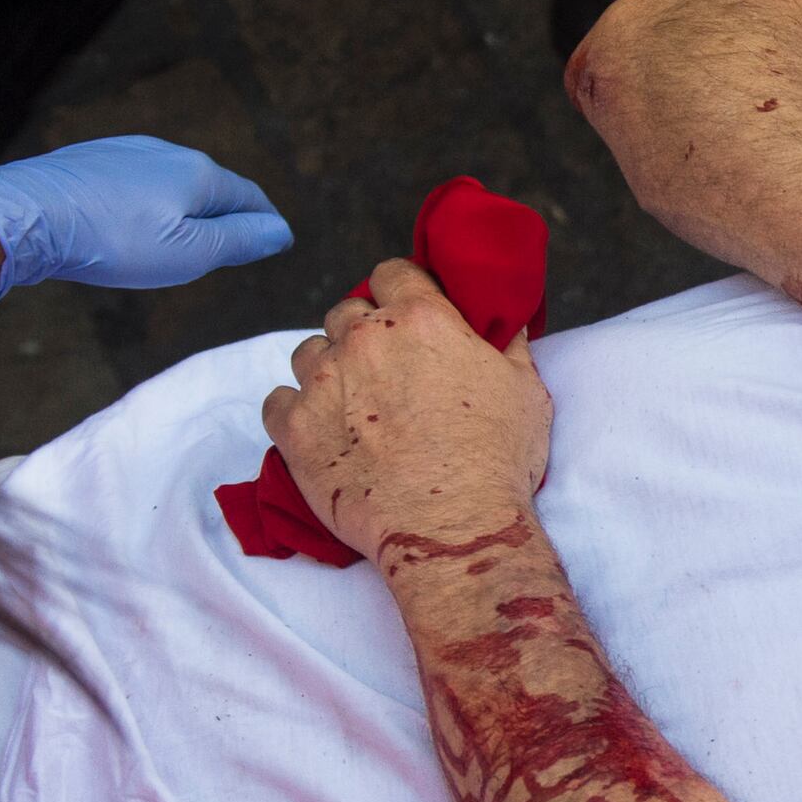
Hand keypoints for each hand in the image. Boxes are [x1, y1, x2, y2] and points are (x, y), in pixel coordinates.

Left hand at [0, 136, 290, 300]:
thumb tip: (281, 231)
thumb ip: (239, 241)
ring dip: (180, 208)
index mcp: (200, 174)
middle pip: (209, 188)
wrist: (29, 214)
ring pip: (169, 182)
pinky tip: (128, 223)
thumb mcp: (189, 253)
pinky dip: (144, 203)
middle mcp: (168, 153)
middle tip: (226, 247)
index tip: (272, 241)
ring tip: (176, 238)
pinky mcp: (91, 159)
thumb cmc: (114, 240)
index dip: (264, 223)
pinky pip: (133, 182)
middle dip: (221, 215)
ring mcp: (126, 152)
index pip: (249, 199)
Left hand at [261, 259, 551, 562]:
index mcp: (421, 319)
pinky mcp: (294, 428)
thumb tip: (510, 324)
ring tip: (349, 403)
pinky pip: (276, 401)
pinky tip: (318, 429)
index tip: (407, 312)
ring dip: (327, 368)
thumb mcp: (526, 393)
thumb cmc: (497, 461)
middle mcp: (364, 339)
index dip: (400, 290)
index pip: (392, 272)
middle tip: (383, 368)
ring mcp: (323, 382)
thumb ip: (511, 348)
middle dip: (362, 331)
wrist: (452, 529)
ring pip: (308, 351)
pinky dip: (294, 410)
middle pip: (346, 311)